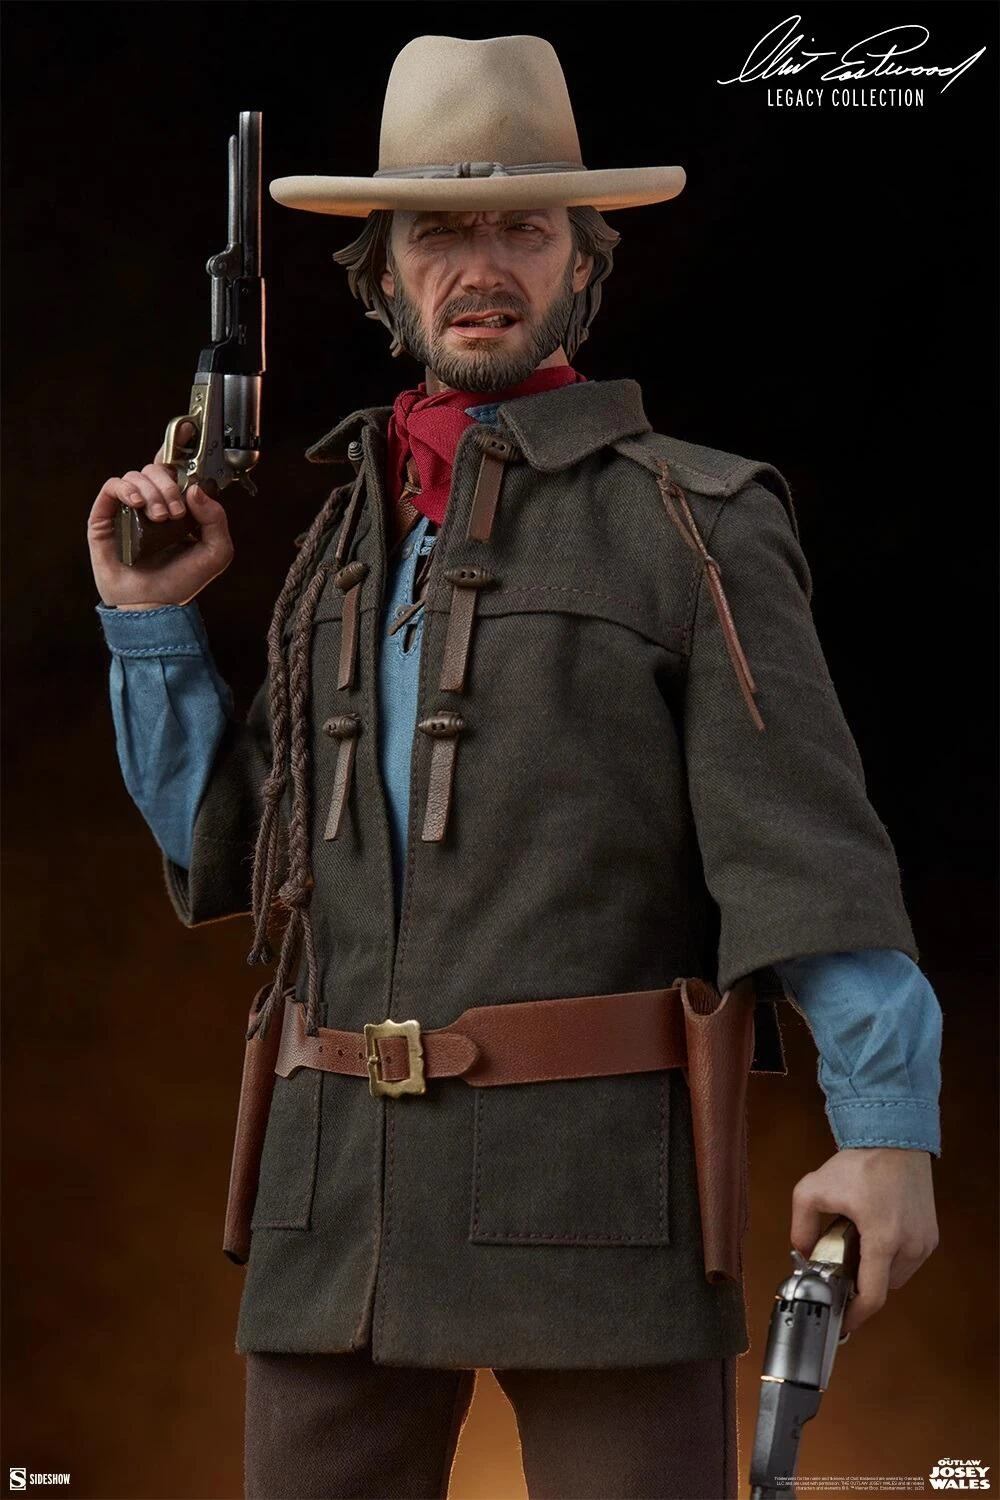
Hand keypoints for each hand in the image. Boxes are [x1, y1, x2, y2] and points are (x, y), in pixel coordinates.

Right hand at [87, 421, 234, 607]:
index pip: (178, 470)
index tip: (189, 429)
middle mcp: (154, 504)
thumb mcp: (216, 552)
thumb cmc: (182, 582)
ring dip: (152, 491)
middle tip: (176, 512)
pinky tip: (138, 505)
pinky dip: (127, 489)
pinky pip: (114, 486)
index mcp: (180, 507)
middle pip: (158, 468)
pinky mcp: (107, 517)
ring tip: (160, 518)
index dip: (182, 449)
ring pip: (138, 474)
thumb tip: (197, 489)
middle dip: (170, 484)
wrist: (154, 607)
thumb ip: (216, 519)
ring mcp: (130, 509)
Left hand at [790, 1147, 937, 1335]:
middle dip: (860, 1281)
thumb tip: (799, 1252)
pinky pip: (908, 1260)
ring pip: (896, 1274)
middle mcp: (910, 1245)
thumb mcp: (813, 1190)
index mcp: (883, 1239)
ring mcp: (925, 1241)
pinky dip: (890, 1256)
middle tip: (841, 1262)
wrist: (894, 1136)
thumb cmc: (858, 1162)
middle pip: (882, 1285)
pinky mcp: (931, 1234)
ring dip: (876, 1268)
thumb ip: (801, 1226)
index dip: (857, 1315)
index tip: (843, 1323)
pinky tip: (873, 1234)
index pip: (873, 1296)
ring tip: (857, 1241)